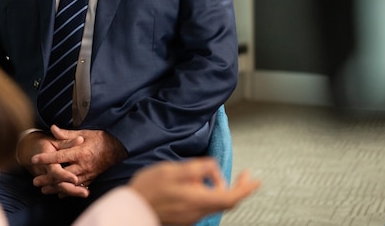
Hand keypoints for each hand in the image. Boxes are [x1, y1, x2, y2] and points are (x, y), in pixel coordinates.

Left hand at [29, 125, 126, 197]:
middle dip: (47, 178)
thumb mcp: (84, 133)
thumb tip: (53, 128)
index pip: (59, 156)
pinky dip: (68, 191)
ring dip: (55, 187)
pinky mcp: (91, 179)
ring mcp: (87, 173)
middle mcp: (82, 165)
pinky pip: (77, 187)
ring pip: (68, 184)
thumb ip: (67, 134)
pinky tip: (59, 193)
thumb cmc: (99, 138)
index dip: (46, 158)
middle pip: (62, 174)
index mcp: (79, 152)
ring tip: (43, 190)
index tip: (34, 159)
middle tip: (35, 181)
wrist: (117, 148)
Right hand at [127, 158, 259, 225]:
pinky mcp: (184, 218)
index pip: (231, 197)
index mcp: (197, 199)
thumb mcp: (171, 170)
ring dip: (217, 188)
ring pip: (214, 202)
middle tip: (244, 176)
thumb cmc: (147, 189)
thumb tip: (213, 167)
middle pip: (226, 202)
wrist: (129, 209)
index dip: (246, 188)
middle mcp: (197, 212)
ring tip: (200, 174)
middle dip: (238, 188)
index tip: (255, 178)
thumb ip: (195, 168)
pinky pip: (202, 205)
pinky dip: (206, 193)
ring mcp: (191, 217)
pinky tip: (192, 184)